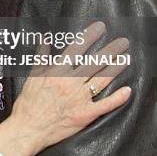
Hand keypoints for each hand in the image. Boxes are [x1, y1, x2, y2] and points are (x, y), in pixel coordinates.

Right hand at [0, 21, 130, 155]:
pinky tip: (127, 90)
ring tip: (127, 58)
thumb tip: (45, 39)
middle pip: (94, 62)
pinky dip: (117, 98)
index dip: (89, 36)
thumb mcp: (32, 76)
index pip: (76, 48)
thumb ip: (41, 56)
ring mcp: (79, 98)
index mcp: (57, 71)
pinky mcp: (85, 114)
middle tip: (123, 42)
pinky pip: (105, 105)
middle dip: (110, 50)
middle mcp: (70, 82)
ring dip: (116, 68)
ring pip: (102, 80)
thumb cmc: (29, 102)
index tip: (100, 27)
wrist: (28, 127)